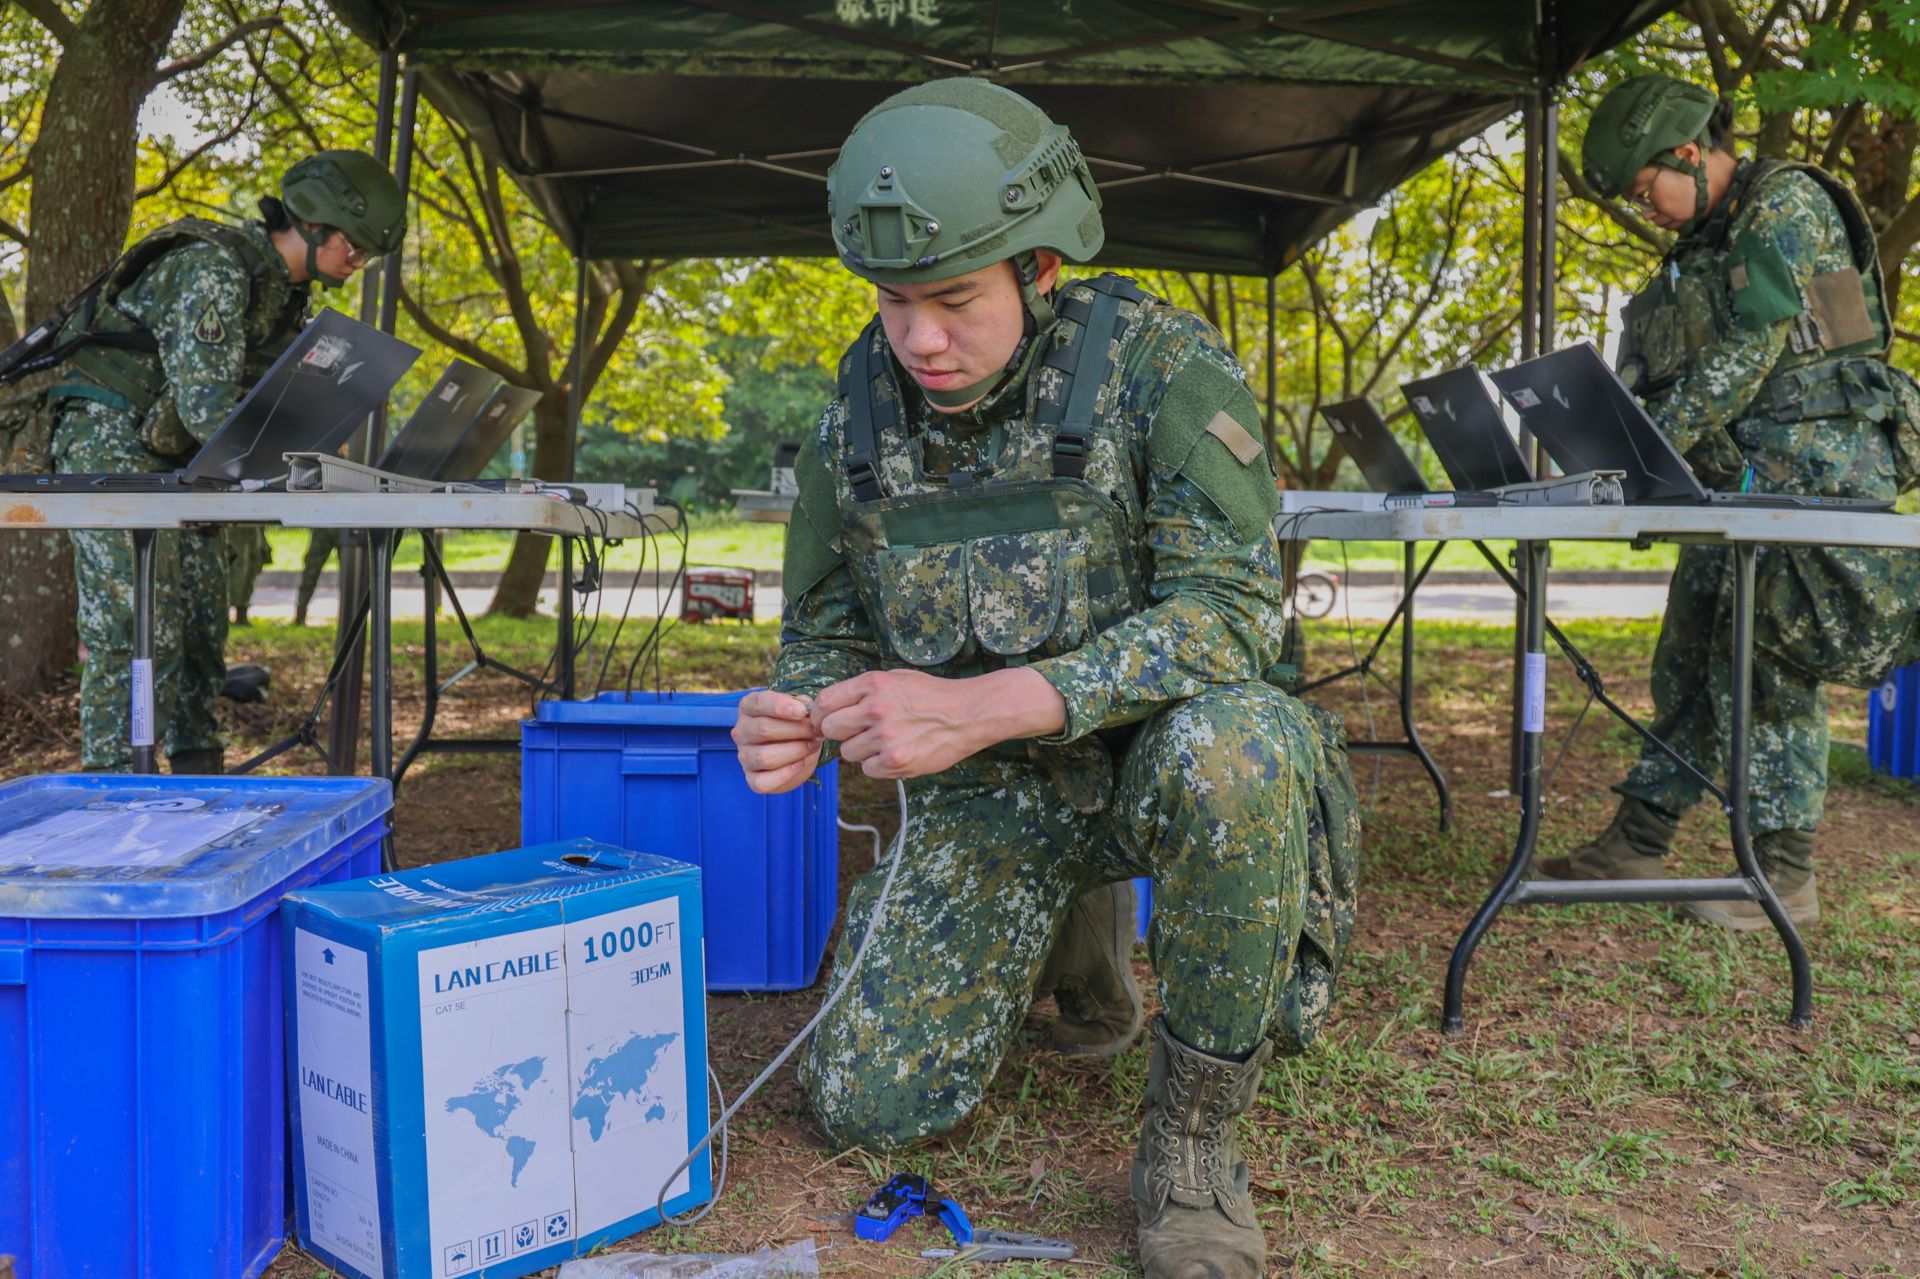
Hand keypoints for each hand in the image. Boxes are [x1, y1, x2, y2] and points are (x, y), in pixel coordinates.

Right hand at [732, 689, 822, 793]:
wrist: (797, 749)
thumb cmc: (795, 724)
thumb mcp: (799, 709)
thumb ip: (801, 705)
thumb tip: (806, 709)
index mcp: (749, 708)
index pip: (758, 703)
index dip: (780, 706)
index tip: (802, 712)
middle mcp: (742, 732)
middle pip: (764, 729)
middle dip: (796, 730)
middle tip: (816, 731)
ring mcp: (744, 757)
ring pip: (764, 757)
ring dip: (794, 751)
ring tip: (813, 746)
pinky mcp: (752, 779)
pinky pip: (764, 782)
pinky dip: (785, 774)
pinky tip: (800, 763)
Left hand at [813, 667, 1066, 779]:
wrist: (968, 713)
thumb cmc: (931, 695)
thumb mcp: (895, 678)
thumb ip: (863, 691)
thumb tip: (829, 708)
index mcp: (872, 684)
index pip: (824, 701)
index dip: (820, 714)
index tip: (825, 721)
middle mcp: (876, 709)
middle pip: (831, 729)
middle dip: (839, 733)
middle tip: (855, 734)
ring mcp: (886, 737)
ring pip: (848, 753)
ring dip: (861, 751)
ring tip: (884, 742)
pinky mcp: (897, 761)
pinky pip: (868, 770)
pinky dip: (878, 766)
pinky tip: (895, 754)